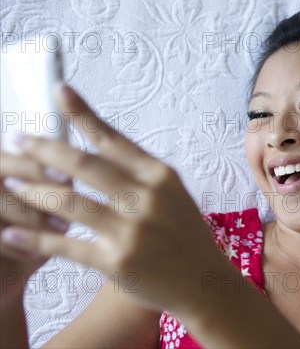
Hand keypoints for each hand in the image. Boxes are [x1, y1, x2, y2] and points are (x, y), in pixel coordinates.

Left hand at [0, 85, 226, 314]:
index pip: (113, 139)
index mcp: (160, 176)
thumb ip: (141, 173)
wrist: (205, 282)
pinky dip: (34, 239)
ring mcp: (131, 230)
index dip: (82, 114)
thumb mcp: (174, 195)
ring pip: (68, 203)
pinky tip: (11, 233)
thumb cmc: (187, 236)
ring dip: (32, 191)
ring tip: (10, 183)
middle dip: (43, 149)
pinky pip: (65, 246)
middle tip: (14, 139)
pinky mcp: (116, 262)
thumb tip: (100, 147)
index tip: (59, 91)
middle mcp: (146, 198)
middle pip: (84, 165)